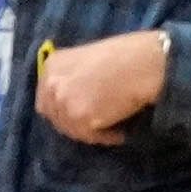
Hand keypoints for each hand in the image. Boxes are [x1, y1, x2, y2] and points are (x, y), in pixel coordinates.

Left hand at [36, 27, 174, 144]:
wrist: (144, 62)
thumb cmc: (125, 54)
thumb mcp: (86, 58)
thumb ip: (71, 76)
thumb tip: (71, 97)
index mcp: (52, 66)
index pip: (45, 99)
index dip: (63, 109)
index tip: (80, 112)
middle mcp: (52, 84)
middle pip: (55, 117)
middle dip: (74, 122)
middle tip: (96, 122)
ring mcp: (65, 102)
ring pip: (72, 130)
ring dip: (91, 131)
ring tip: (113, 125)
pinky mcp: (81, 119)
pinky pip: (91, 137)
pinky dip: (105, 137)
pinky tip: (119, 130)